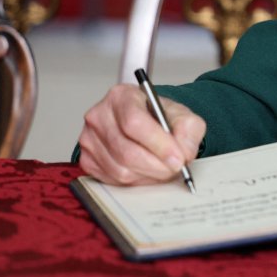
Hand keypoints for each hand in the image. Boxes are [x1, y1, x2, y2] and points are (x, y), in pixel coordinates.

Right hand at [77, 84, 205, 185]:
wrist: (148, 123)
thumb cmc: (160, 117)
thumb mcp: (183, 116)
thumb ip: (189, 130)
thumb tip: (184, 153)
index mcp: (122, 96)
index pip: (134, 122)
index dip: (158, 144)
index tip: (177, 158)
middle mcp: (100, 115)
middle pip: (126, 150)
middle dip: (157, 165)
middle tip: (175, 168)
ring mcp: (90, 139)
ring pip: (120, 169)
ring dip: (148, 175)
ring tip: (163, 168)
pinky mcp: (87, 159)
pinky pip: (111, 179)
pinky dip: (135, 180)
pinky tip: (147, 171)